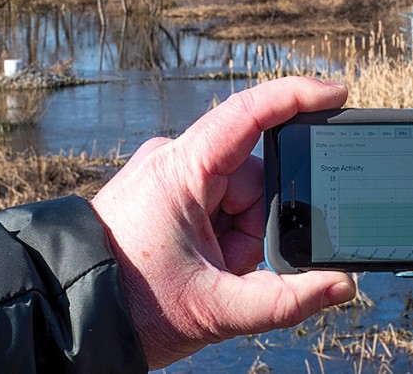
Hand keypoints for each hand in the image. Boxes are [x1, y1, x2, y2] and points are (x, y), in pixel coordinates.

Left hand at [91, 77, 355, 368]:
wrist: (70, 319)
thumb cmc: (130, 305)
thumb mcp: (215, 308)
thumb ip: (286, 300)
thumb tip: (341, 285)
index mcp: (181, 170)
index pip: (248, 113)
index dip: (297, 96)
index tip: (338, 94)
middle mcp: (176, 162)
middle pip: (254, 177)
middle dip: (259, 226)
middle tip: (234, 267)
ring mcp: (173, 179)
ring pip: (241, 199)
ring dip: (242, 239)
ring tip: (213, 274)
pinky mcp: (171, 196)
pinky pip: (221, 208)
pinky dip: (228, 239)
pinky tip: (209, 267)